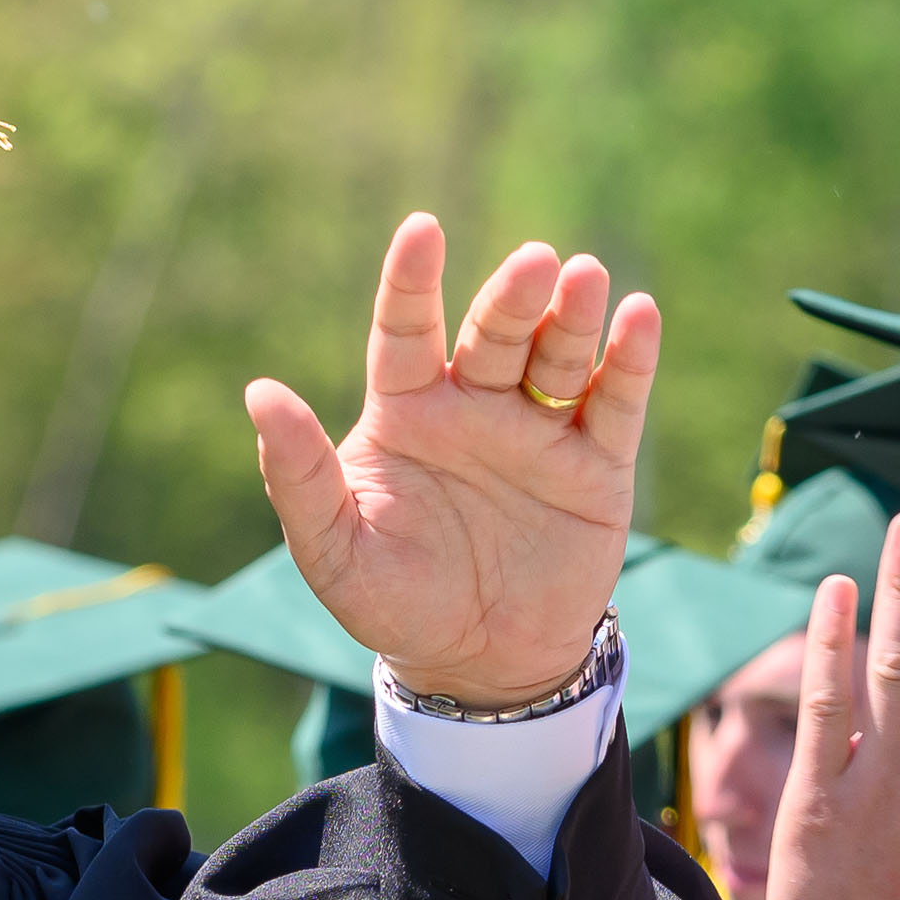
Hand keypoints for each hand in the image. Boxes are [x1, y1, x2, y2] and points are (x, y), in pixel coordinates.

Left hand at [252, 215, 659, 710]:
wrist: (479, 667)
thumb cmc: (395, 603)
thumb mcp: (333, 548)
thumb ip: (298, 473)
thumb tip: (259, 393)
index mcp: (407, 412)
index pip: (405, 330)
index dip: (412, 282)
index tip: (422, 232)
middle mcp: (475, 408)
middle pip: (494, 336)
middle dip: (513, 298)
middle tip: (537, 261)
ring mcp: (539, 433)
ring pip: (557, 358)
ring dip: (572, 317)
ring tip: (583, 277)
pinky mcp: (596, 467)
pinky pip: (615, 405)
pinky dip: (631, 361)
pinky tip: (639, 316)